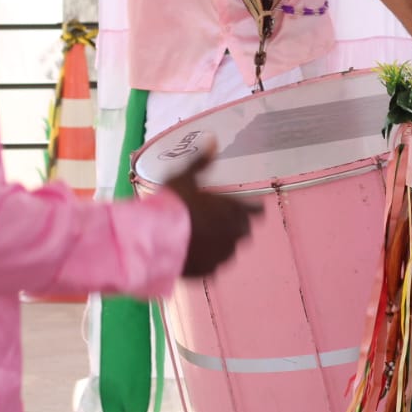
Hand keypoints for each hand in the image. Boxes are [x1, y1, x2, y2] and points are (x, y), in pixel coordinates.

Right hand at [163, 148, 261, 277]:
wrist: (155, 240)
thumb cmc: (173, 204)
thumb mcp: (185, 176)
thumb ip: (201, 162)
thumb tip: (213, 139)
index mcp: (234, 211)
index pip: (255, 211)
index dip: (252, 208)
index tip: (250, 207)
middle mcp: (234, 235)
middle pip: (243, 230)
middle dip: (235, 224)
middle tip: (219, 219)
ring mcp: (222, 256)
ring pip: (229, 248)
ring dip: (221, 242)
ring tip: (202, 235)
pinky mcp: (209, 272)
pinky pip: (213, 264)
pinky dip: (207, 258)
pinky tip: (193, 251)